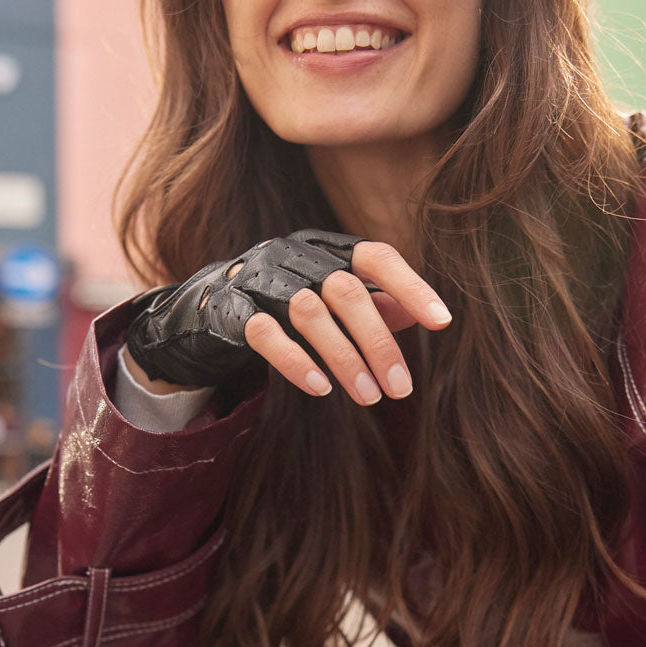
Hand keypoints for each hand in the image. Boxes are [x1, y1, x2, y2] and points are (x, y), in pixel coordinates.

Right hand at [125, 230, 451, 403]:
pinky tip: (320, 388)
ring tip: (368, 398)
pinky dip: (295, 362)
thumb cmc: (283, 305)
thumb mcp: (330, 299)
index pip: (374, 255)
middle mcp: (292, 254)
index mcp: (324, 247)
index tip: (443, 323)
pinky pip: (265, 333)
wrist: (202, 310)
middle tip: (400, 389)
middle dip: (378, 343)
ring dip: (344, 358)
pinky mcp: (229, 310)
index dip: (411, 285)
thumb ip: (375, 303)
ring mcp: (256, 277)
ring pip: (309, 311)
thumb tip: (426, 314)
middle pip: (345, 290)